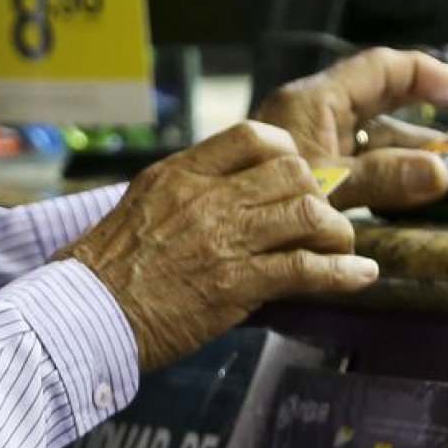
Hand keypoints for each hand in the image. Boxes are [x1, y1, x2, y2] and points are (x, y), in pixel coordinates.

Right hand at [64, 121, 378, 370]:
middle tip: (319, 221)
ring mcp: (223, 239)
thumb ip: (187, 190)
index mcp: (180, 173)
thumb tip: (231, 188)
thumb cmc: (108, 266)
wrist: (86, 311)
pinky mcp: (235, 284)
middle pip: (292, 172)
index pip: (253, 136)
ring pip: (309, 215)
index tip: (296, 174)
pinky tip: (360, 277)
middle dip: (318, 195)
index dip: (288, 152)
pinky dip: (343, 273)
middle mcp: (206, 197)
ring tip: (340, 249)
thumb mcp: (142, 203)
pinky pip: (306, 269)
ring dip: (337, 234)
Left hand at [254, 48, 447, 209]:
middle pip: (382, 105)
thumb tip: (439, 172)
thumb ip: (382, 178)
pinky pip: (357, 168)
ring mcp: (310, 147)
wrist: (204, 233)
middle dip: (426, 120)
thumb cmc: (251, 200)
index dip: (428, 73)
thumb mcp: (329, 186)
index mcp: (314, 102)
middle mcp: (312, 117)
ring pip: (372, 142)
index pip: (381, 69)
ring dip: (410, 156)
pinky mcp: (307, 176)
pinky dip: (386, 179)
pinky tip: (410, 199)